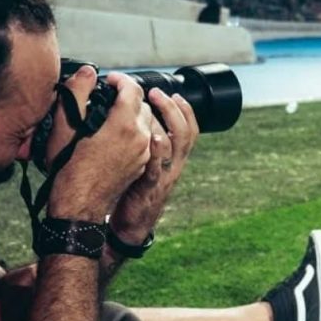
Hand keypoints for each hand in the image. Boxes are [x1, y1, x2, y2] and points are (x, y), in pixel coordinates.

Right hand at [46, 67, 152, 221]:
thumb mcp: (65, 126)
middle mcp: (140, 137)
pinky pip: (145, 141)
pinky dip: (135, 132)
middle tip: (109, 97)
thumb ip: (77, 92)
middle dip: (127, 97)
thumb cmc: (68, 168)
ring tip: (113, 115)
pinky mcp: (142, 166)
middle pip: (142, 105)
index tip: (109, 80)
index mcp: (125, 124)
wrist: (78, 205)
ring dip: (133, 115)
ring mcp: (144, 153)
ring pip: (146, 123)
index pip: (133, 89)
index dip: (120, 79)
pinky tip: (117, 135)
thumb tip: (88, 73)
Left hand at [108, 88, 199, 244]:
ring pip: (174, 145)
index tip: (175, 93)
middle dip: (173, 108)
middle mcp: (173, 166)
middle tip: (158, 92)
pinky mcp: (150, 187)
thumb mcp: (145, 165)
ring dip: (164, 121)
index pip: (189, 130)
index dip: (186, 110)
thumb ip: (146, 145)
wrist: (130, 227)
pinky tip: (151, 136)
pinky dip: (156, 150)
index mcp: (173, 160)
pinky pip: (157, 166)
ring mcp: (163, 177)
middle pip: (185, 132)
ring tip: (151, 106)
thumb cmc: (132, 192)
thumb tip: (138, 120)